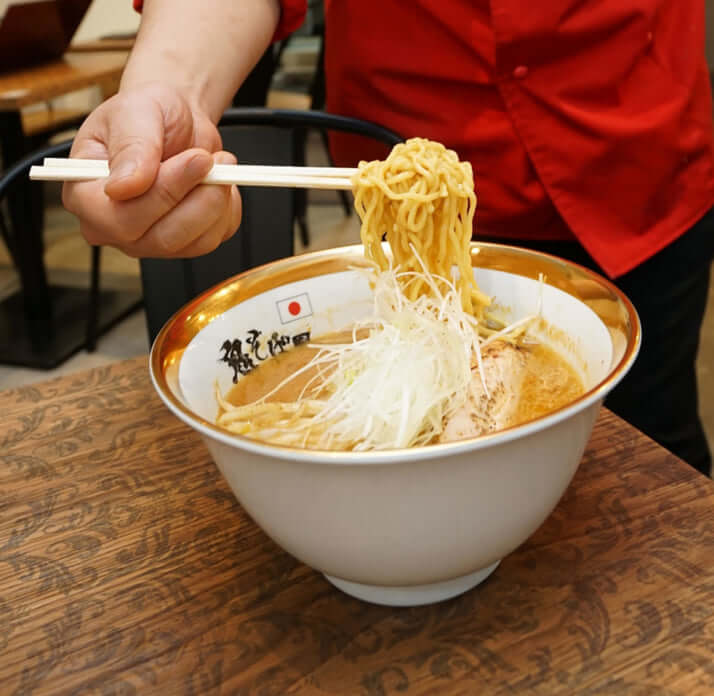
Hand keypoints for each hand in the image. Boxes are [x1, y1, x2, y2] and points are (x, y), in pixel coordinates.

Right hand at [62, 83, 241, 257]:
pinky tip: (216, 183)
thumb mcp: (135, 112)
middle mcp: (114, 228)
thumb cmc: (147, 114)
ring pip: (194, 242)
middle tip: (210, 158)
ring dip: (216, 200)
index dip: (162, 194)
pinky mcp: (187, 244)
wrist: (177, 122)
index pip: (119, 219)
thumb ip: (130, 147)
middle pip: (161, 238)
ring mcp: (151, 241)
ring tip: (216, 162)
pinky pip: (215, 237)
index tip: (195, 159)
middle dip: (197, 196)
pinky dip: (226, 208)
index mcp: (85, 196)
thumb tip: (123, 188)